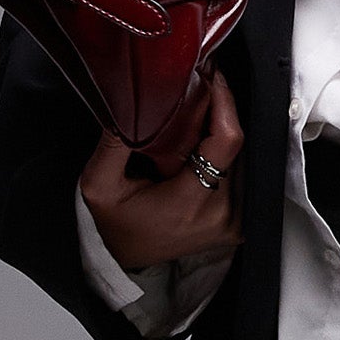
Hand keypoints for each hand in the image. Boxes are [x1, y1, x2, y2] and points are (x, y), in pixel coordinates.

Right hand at [79, 72, 244, 273]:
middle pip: (235, 145)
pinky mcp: (239, 222)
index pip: (227, 141)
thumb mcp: (99, 185)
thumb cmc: (115, 225)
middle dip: (217, 114)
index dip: (223, 102)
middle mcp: (223, 213)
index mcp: (191, 203)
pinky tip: (199, 149)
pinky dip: (221, 157)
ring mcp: (235, 221)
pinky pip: (239, 175)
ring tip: (193, 120)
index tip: (211, 77)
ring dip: (219, 134)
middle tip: (195, 92)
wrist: (128, 262)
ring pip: (240, 158)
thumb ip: (113, 144)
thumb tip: (129, 102)